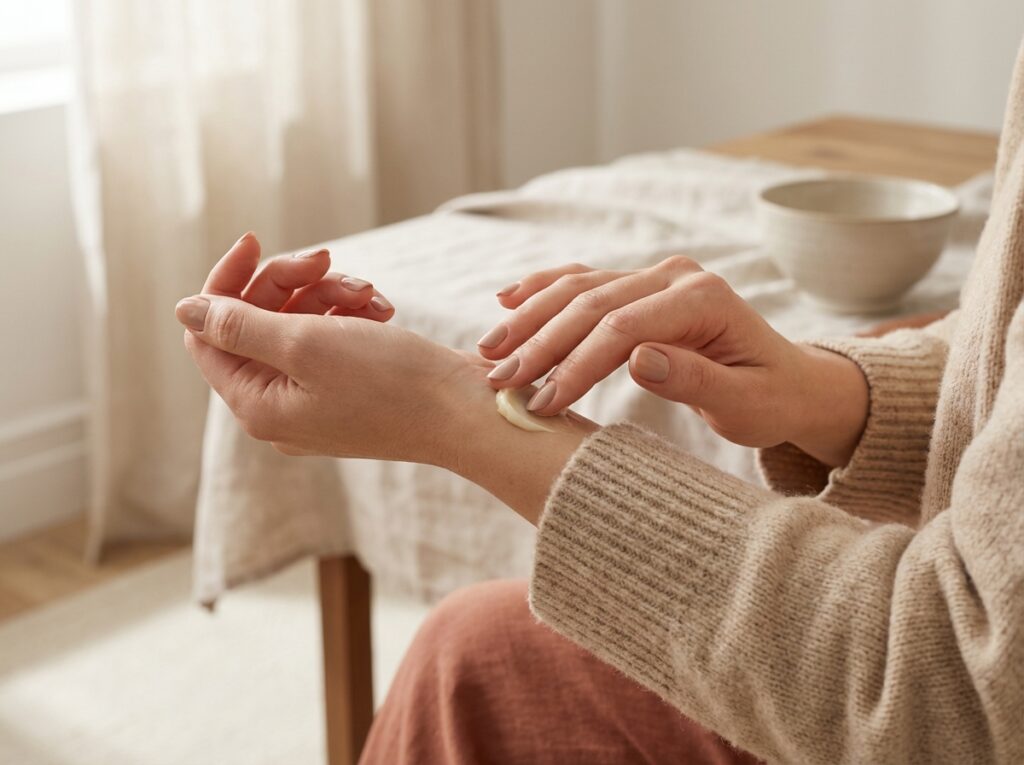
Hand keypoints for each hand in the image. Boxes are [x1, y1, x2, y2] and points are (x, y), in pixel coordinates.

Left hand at [176, 234, 491, 462]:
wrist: (466, 412)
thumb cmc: (391, 383)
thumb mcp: (306, 344)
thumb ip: (239, 325)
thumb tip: (184, 310)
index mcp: (258, 405)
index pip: (209, 334)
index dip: (226, 283)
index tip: (257, 242)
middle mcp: (280, 408)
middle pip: (255, 323)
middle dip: (290, 284)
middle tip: (327, 262)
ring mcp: (316, 400)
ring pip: (297, 324)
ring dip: (328, 296)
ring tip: (368, 293)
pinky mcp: (349, 389)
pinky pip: (331, 339)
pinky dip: (351, 316)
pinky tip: (381, 310)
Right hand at [478, 257, 867, 465]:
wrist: (786, 381)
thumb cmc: (769, 398)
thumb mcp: (745, 404)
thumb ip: (695, 380)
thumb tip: (638, 359)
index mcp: (703, 298)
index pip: (623, 328)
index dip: (577, 364)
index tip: (542, 403)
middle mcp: (675, 276)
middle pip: (591, 303)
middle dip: (540, 343)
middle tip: (499, 380)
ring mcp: (655, 277)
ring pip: (578, 288)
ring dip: (530, 318)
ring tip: (489, 350)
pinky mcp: (640, 286)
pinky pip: (583, 281)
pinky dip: (543, 289)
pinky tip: (507, 298)